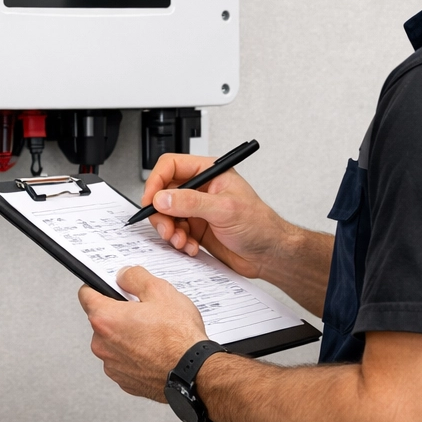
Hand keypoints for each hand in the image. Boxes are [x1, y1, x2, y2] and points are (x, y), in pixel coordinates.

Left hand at [78, 266, 208, 400]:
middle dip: (120, 313)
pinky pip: (124, 361)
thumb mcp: (160, 291)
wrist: (194, 372)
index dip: (98, 286)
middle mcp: (102, 344)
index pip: (86, 295)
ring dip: (127, 336)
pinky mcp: (124, 380)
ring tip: (154, 333)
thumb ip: (135, 277)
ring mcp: (112, 365)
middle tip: (144, 311)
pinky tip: (155, 350)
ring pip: (114, 342)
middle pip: (102, 320)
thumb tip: (124, 276)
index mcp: (105, 319)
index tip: (109, 286)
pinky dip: (135, 355)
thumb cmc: (178, 337)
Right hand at [141, 152, 288, 278]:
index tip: (151, 200)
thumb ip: (191, 202)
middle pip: (164, 193)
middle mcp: (201, 189)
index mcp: (209, 173)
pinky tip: (191, 247)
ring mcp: (197, 210)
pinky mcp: (196, 229)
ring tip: (182, 241)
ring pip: (166, 215)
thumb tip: (163, 198)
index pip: (171, 167)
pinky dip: (179, 242)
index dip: (156, 182)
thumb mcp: (225, 209)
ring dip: (170, 231)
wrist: (270, 255)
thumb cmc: (260, 225)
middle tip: (167, 228)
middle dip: (161, 213)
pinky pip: (175, 232)